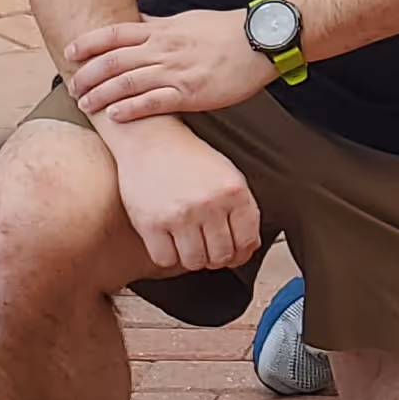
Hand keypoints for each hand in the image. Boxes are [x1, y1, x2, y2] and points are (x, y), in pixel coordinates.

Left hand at [69, 8, 271, 124]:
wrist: (259, 41)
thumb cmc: (224, 30)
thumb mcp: (186, 20)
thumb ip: (159, 25)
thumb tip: (137, 21)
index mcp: (161, 31)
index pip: (114, 34)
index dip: (88, 43)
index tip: (69, 52)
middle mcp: (163, 49)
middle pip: (113, 60)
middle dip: (87, 74)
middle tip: (72, 87)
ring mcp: (175, 71)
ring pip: (127, 82)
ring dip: (101, 94)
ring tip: (84, 105)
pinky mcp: (190, 93)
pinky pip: (153, 102)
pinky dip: (131, 109)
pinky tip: (115, 116)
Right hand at [110, 113, 261, 276]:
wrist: (150, 137)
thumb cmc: (188, 157)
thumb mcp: (227, 174)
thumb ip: (242, 209)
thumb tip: (248, 248)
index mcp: (234, 191)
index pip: (247, 241)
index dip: (240, 253)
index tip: (232, 252)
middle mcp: (209, 204)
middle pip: (221, 256)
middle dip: (216, 256)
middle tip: (207, 246)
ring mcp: (180, 215)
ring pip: (195, 262)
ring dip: (192, 258)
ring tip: (188, 241)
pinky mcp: (151, 223)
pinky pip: (166, 260)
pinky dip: (167, 255)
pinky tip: (168, 239)